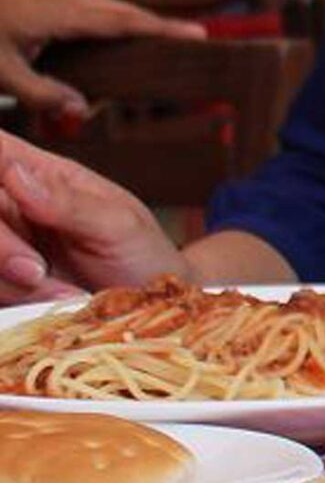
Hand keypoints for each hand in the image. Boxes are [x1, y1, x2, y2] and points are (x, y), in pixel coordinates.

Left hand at [0, 0, 201, 115]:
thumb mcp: (0, 74)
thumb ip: (42, 94)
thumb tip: (82, 109)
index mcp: (64, 14)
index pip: (127, 21)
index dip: (163, 29)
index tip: (199, 36)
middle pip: (125, 10)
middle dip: (159, 26)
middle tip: (192, 43)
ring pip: (109, 7)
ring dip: (135, 22)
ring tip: (161, 43)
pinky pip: (93, 7)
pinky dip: (113, 21)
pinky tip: (111, 40)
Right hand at [0, 133, 190, 300]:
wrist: (152, 312)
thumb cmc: (143, 256)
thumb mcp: (119, 225)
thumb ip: (68, 201)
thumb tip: (15, 171)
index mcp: (40, 173)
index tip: (5, 188)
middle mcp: (11, 204)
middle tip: (36, 271)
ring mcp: (3, 245)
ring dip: (9, 282)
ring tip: (64, 294)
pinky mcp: (2, 281)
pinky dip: (12, 301)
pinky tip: (53, 303)